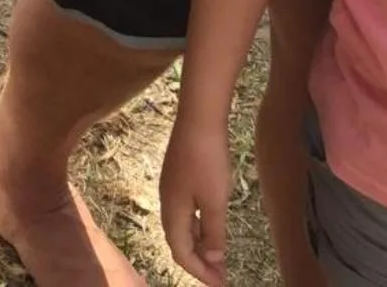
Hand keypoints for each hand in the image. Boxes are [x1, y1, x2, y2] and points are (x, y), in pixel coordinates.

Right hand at [160, 115, 231, 282]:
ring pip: (183, 225)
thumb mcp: (214, 201)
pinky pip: (186, 211)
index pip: (181, 252)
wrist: (199, 117)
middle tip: (220, 275)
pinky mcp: (180, 175)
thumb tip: (214, 260)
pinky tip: (212, 225)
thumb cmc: (207, 159)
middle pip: (179, 241)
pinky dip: (199, 225)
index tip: (220, 283)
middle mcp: (167, 201)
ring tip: (218, 256)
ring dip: (199, 244)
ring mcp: (172, 186)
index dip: (199, 272)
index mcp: (172, 211)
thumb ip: (214, 233)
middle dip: (199, 262)